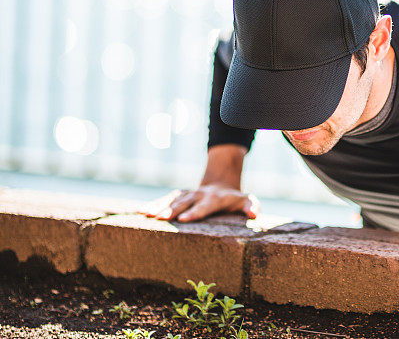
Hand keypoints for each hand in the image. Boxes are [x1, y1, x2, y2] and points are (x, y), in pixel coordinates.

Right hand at [139, 184, 259, 222]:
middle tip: (159, 218)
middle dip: (171, 210)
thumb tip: (253, 215)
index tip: (183, 219)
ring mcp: (187, 194)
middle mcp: (198, 195)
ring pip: (171, 200)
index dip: (194, 212)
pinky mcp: (178, 195)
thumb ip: (251, 207)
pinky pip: (164, 200)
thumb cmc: (235, 199)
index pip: (204, 206)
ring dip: (158, 206)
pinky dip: (152, 205)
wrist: (221, 185)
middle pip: (184, 203)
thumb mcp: (247, 201)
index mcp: (214, 199)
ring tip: (145, 214)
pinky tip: (139, 212)